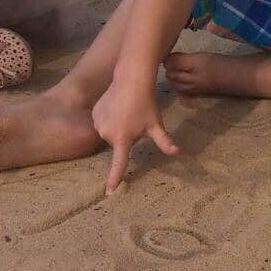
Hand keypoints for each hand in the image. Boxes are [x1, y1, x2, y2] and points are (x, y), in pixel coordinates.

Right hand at [92, 78, 178, 193]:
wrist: (131, 79)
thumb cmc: (146, 103)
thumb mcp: (156, 124)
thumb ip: (164, 141)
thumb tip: (176, 153)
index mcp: (123, 139)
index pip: (119, 163)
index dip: (115, 178)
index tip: (109, 192)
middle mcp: (107, 133)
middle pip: (118, 143)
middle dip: (126, 136)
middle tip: (135, 120)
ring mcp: (98, 123)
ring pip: (110, 133)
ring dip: (118, 127)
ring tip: (126, 111)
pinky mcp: (93, 114)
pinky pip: (103, 123)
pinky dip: (110, 118)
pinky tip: (118, 107)